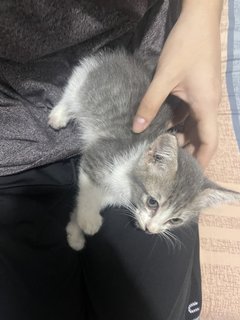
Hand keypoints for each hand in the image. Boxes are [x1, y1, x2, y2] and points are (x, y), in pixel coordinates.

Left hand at [132, 0, 222, 167]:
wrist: (199, 19)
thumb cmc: (185, 46)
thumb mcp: (164, 77)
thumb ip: (149, 103)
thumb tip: (136, 128)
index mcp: (206, 106)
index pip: (210, 141)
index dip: (204, 159)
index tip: (193, 175)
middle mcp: (208, 105)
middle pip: (202, 136)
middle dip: (190, 151)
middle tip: (172, 166)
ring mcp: (203, 97)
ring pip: (194, 125)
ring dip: (182, 136)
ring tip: (165, 150)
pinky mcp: (197, 89)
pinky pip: (189, 112)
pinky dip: (178, 122)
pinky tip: (164, 127)